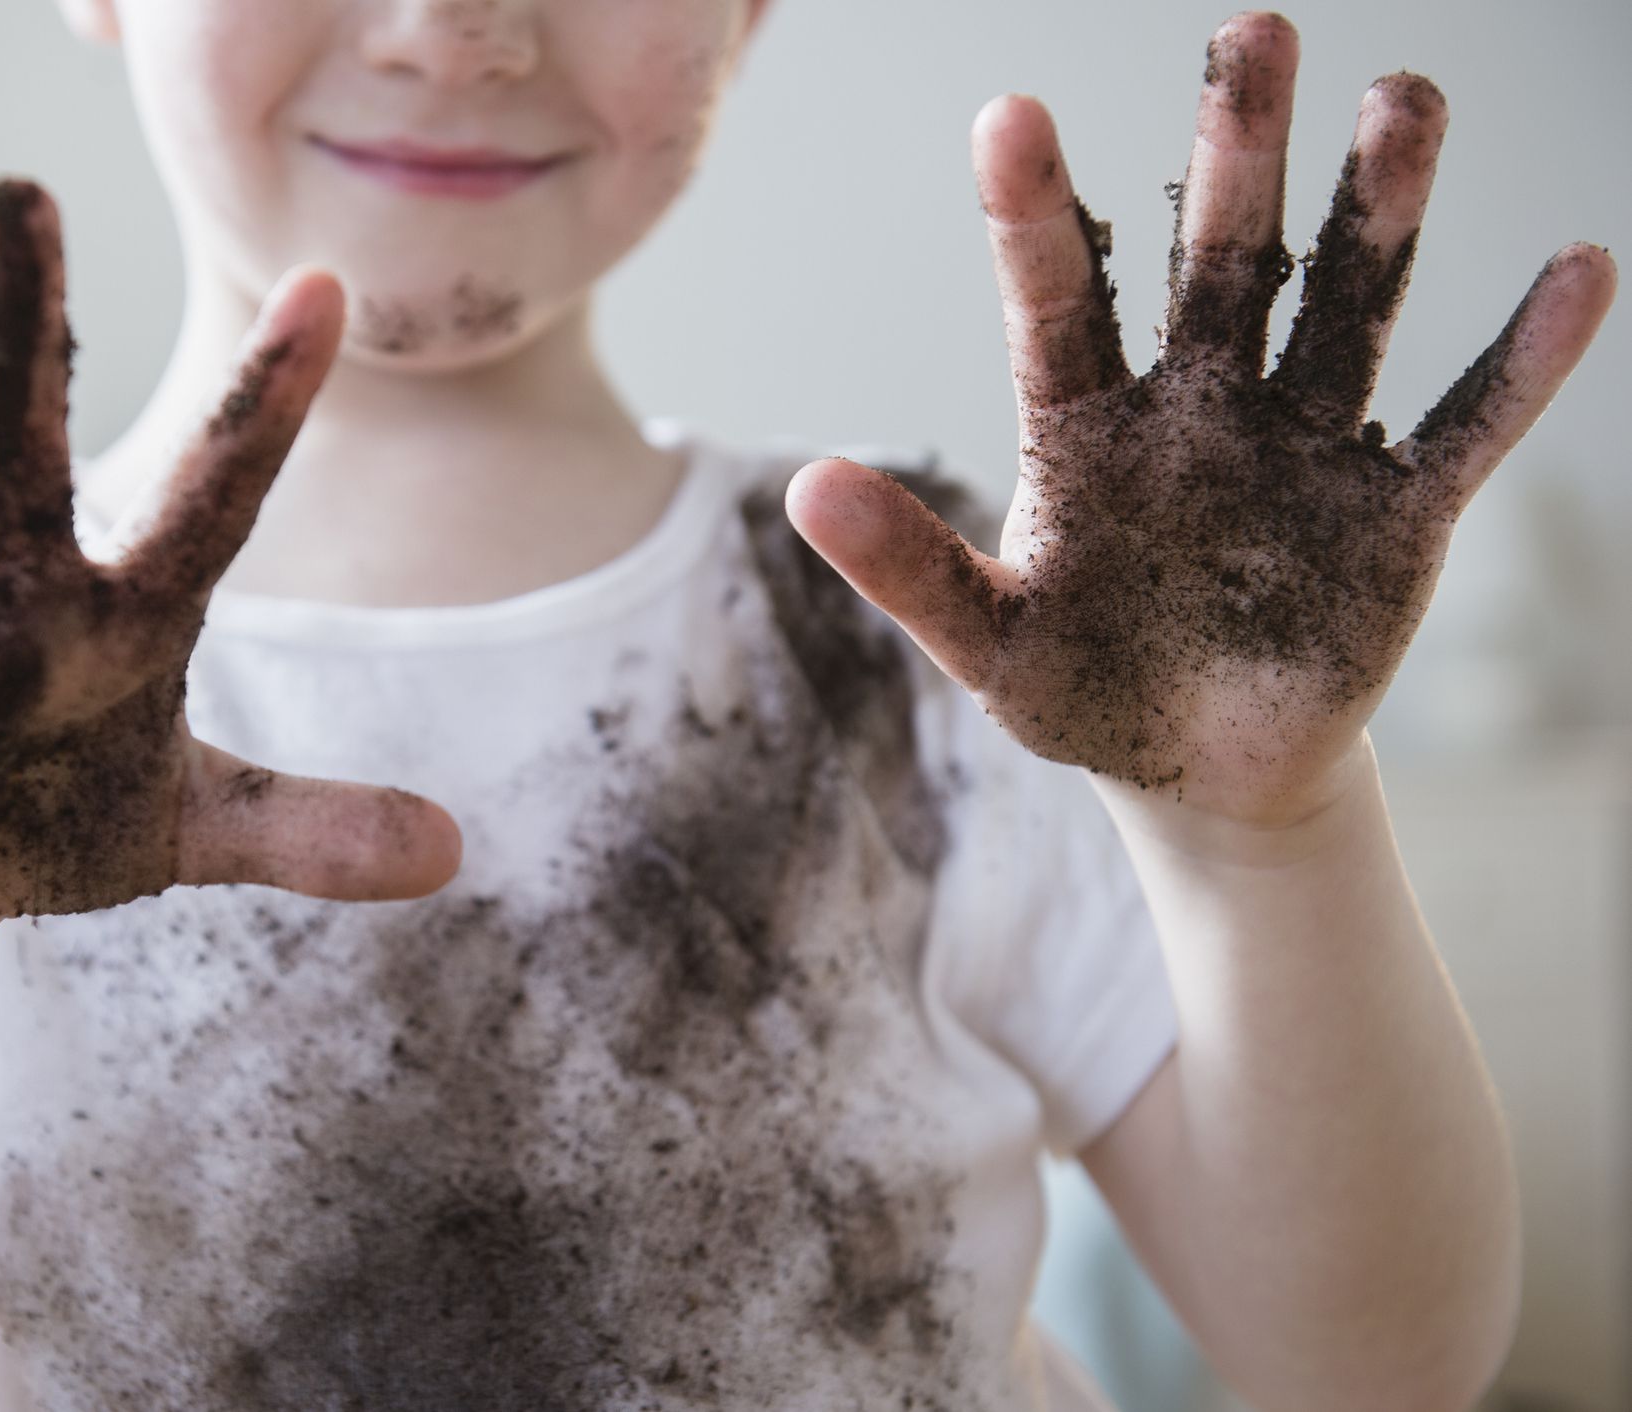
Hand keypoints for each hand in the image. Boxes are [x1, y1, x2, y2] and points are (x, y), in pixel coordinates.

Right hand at [0, 179, 461, 983]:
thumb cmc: (69, 820)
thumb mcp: (201, 827)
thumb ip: (311, 827)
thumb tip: (453, 849)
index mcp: (130, 613)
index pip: (213, 495)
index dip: (268, 405)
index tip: (324, 288)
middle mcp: (17, 602)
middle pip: (21, 453)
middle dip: (22, 336)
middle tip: (17, 192)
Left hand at [787, 11, 1615, 828]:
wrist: (1200, 775)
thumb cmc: (1083, 694)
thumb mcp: (990, 643)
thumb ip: (910, 569)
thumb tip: (805, 488)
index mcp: (1087, 430)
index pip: (1058, 300)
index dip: (1035, 213)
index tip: (1010, 113)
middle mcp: (1199, 408)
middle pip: (1220, 263)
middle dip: (1238, 157)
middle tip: (1253, 33)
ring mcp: (1301, 449)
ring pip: (1344, 308)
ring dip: (1380, 212)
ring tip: (1405, 99)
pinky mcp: (1394, 513)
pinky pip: (1460, 427)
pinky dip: (1520, 363)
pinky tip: (1578, 272)